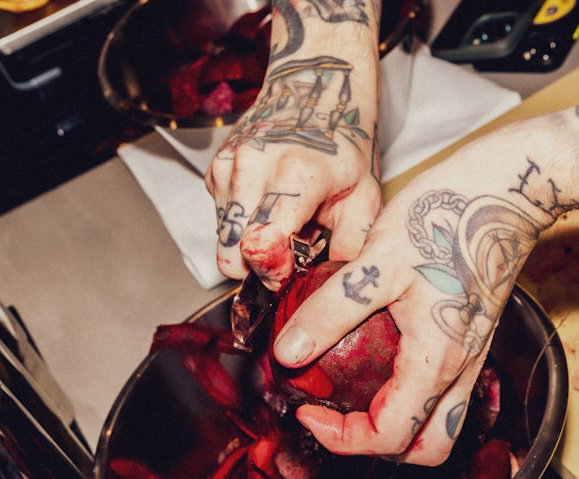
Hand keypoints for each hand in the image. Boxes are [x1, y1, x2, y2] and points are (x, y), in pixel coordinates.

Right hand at [205, 45, 380, 289]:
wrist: (315, 90)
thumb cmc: (343, 144)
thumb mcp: (364, 197)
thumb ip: (349, 246)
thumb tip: (332, 287)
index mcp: (293, 176)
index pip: (260, 246)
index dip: (273, 272)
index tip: (290, 271)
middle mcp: (252, 167)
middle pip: (231, 253)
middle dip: (258, 266)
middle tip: (289, 252)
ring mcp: (227, 166)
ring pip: (223, 240)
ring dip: (251, 244)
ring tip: (284, 220)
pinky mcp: (214, 170)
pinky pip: (222, 220)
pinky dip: (244, 223)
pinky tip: (269, 204)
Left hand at [271, 180, 548, 464]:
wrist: (507, 186)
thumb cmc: (449, 215)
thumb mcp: (374, 262)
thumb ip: (329, 311)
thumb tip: (288, 353)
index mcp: (436, 359)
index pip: (389, 435)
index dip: (341, 436)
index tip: (308, 410)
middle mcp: (461, 368)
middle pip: (425, 448)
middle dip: (376, 445)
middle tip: (335, 416)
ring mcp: (474, 355)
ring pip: (442, 425)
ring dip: (400, 429)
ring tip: (357, 400)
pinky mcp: (475, 337)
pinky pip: (448, 393)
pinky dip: (414, 400)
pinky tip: (383, 364)